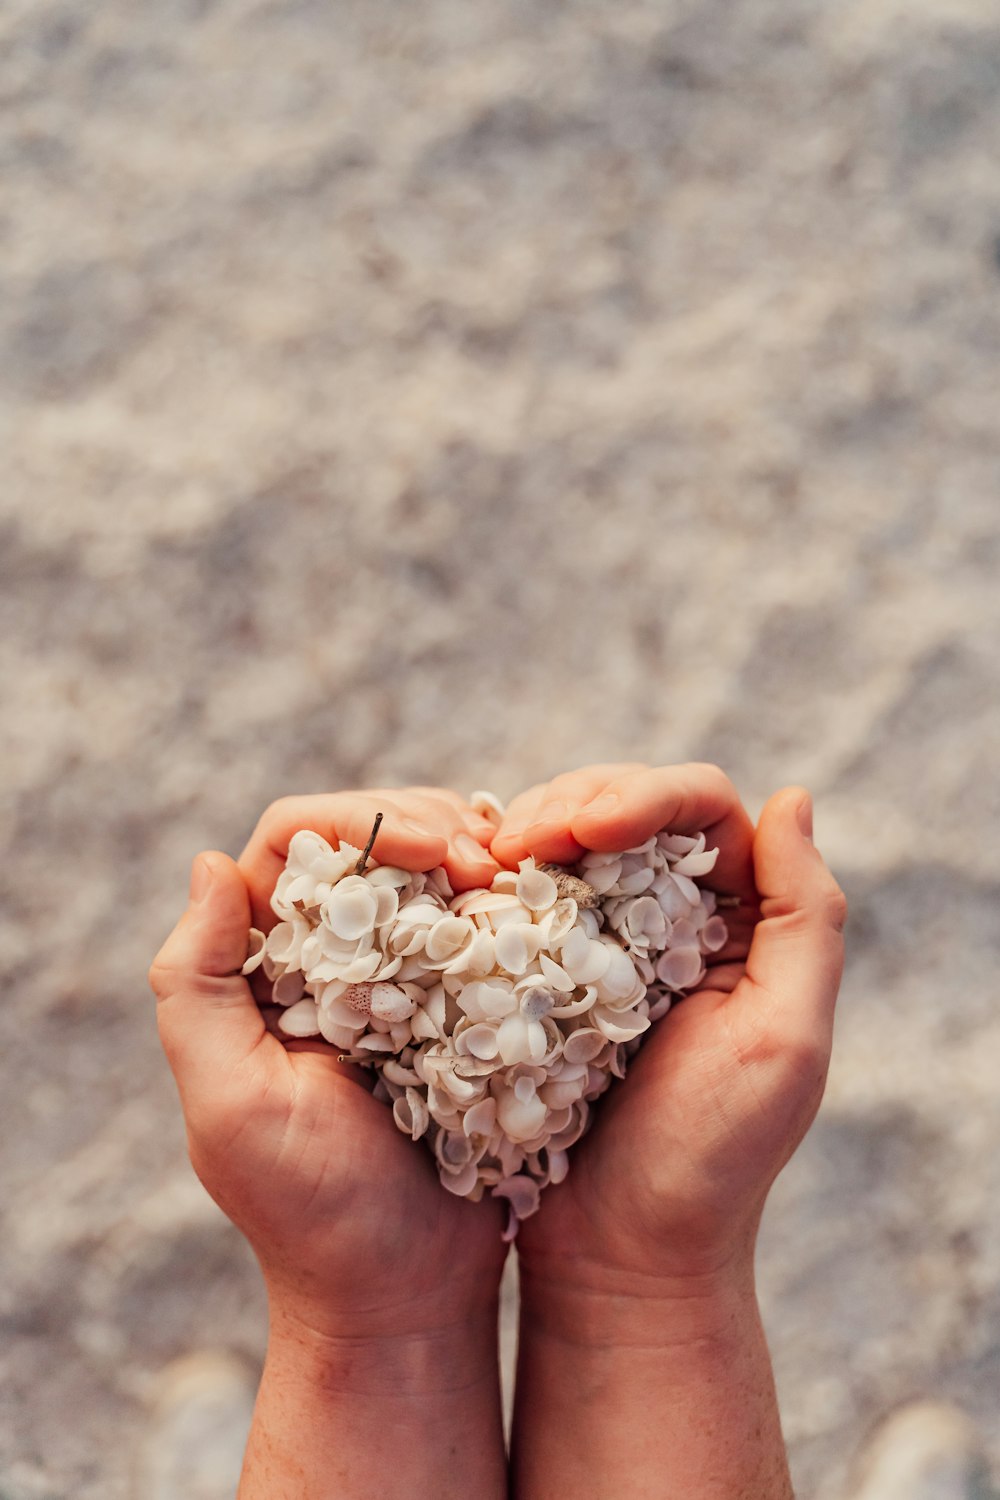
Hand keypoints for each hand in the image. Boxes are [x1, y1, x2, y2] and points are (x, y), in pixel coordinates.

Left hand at [149, 787, 508, 1342]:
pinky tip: (535, 910)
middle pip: (370, 834)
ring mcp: (399, 974)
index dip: (363, 820)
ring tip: (515, 879)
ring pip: (431, 866)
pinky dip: (509, 901)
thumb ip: (196, 989)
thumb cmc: (314, 1213)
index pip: (295, 838)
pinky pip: (481, 921)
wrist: (408, 1293)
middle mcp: (327, 954)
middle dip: (430, 826)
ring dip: (476, 854)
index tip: (437, 853)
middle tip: (489, 862)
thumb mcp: (233, 1108)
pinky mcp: (459, 1002)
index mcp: (263, 964)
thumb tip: (211, 862)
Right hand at [491, 762, 847, 1291]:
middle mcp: (678, 917)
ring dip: (525, 833)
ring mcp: (606, 943)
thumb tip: (792, 798)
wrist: (618, 1255)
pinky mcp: (545, 975)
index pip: (700, 807)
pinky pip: (520, 899)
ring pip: (566, 842)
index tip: (582, 833)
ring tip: (487, 864)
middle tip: (515, 844)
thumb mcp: (782, 1040)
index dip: (641, 796)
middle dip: (569, 804)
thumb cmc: (708, 1160)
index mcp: (743, 922)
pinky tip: (469, 894)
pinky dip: (493, 883)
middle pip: (626, 807)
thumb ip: (804, 919)